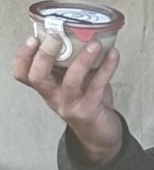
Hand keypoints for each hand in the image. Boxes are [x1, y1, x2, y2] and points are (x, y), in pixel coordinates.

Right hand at [13, 34, 123, 164]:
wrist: (101, 136)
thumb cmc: (88, 103)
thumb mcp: (75, 83)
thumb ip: (73, 64)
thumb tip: (84, 34)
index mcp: (46, 88)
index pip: (23, 73)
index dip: (23, 56)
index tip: (33, 38)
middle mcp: (53, 97)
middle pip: (37, 76)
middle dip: (45, 54)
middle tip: (57, 37)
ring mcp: (69, 105)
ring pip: (70, 80)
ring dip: (83, 59)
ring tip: (94, 43)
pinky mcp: (88, 111)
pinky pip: (97, 86)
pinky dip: (107, 68)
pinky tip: (114, 54)